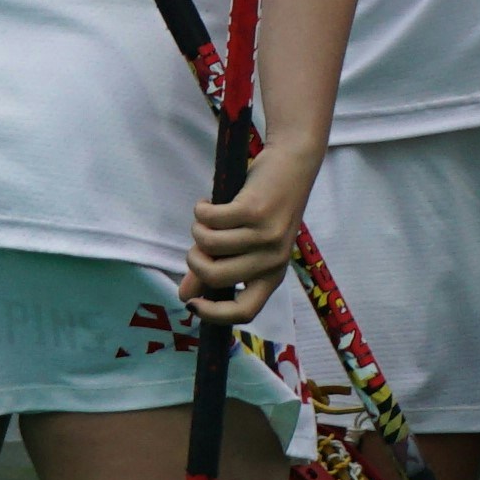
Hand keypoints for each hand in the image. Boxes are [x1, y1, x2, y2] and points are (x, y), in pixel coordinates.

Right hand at [184, 132, 319, 326]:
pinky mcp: (255, 210)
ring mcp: (266, 235)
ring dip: (198, 229)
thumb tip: (186, 296)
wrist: (293, 164)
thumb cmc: (266, 208)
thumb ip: (216, 269)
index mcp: (274, 274)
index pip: (246, 312)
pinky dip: (202, 209)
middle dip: (194, 260)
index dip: (214, 314)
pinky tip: (209, 202)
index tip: (192, 304)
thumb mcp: (247, 244)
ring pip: (208, 244)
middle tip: (197, 244)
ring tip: (207, 217)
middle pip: (216, 278)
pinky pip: (210, 219)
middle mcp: (273, 259)